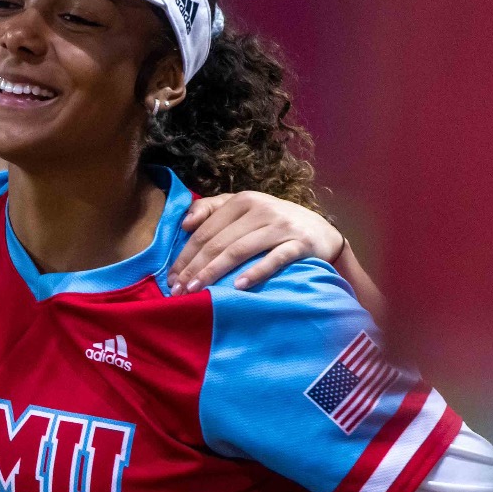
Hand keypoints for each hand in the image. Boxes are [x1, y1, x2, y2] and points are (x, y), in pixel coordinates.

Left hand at [169, 192, 345, 293]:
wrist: (321, 233)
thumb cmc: (273, 224)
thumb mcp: (245, 210)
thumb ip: (213, 210)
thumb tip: (184, 223)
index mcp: (242, 200)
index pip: (205, 230)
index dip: (185, 256)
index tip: (171, 279)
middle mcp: (261, 209)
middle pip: (219, 242)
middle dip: (195, 268)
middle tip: (179, 291)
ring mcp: (281, 226)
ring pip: (240, 250)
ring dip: (215, 272)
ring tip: (197, 291)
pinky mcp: (300, 243)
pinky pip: (274, 259)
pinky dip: (255, 272)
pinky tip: (237, 287)